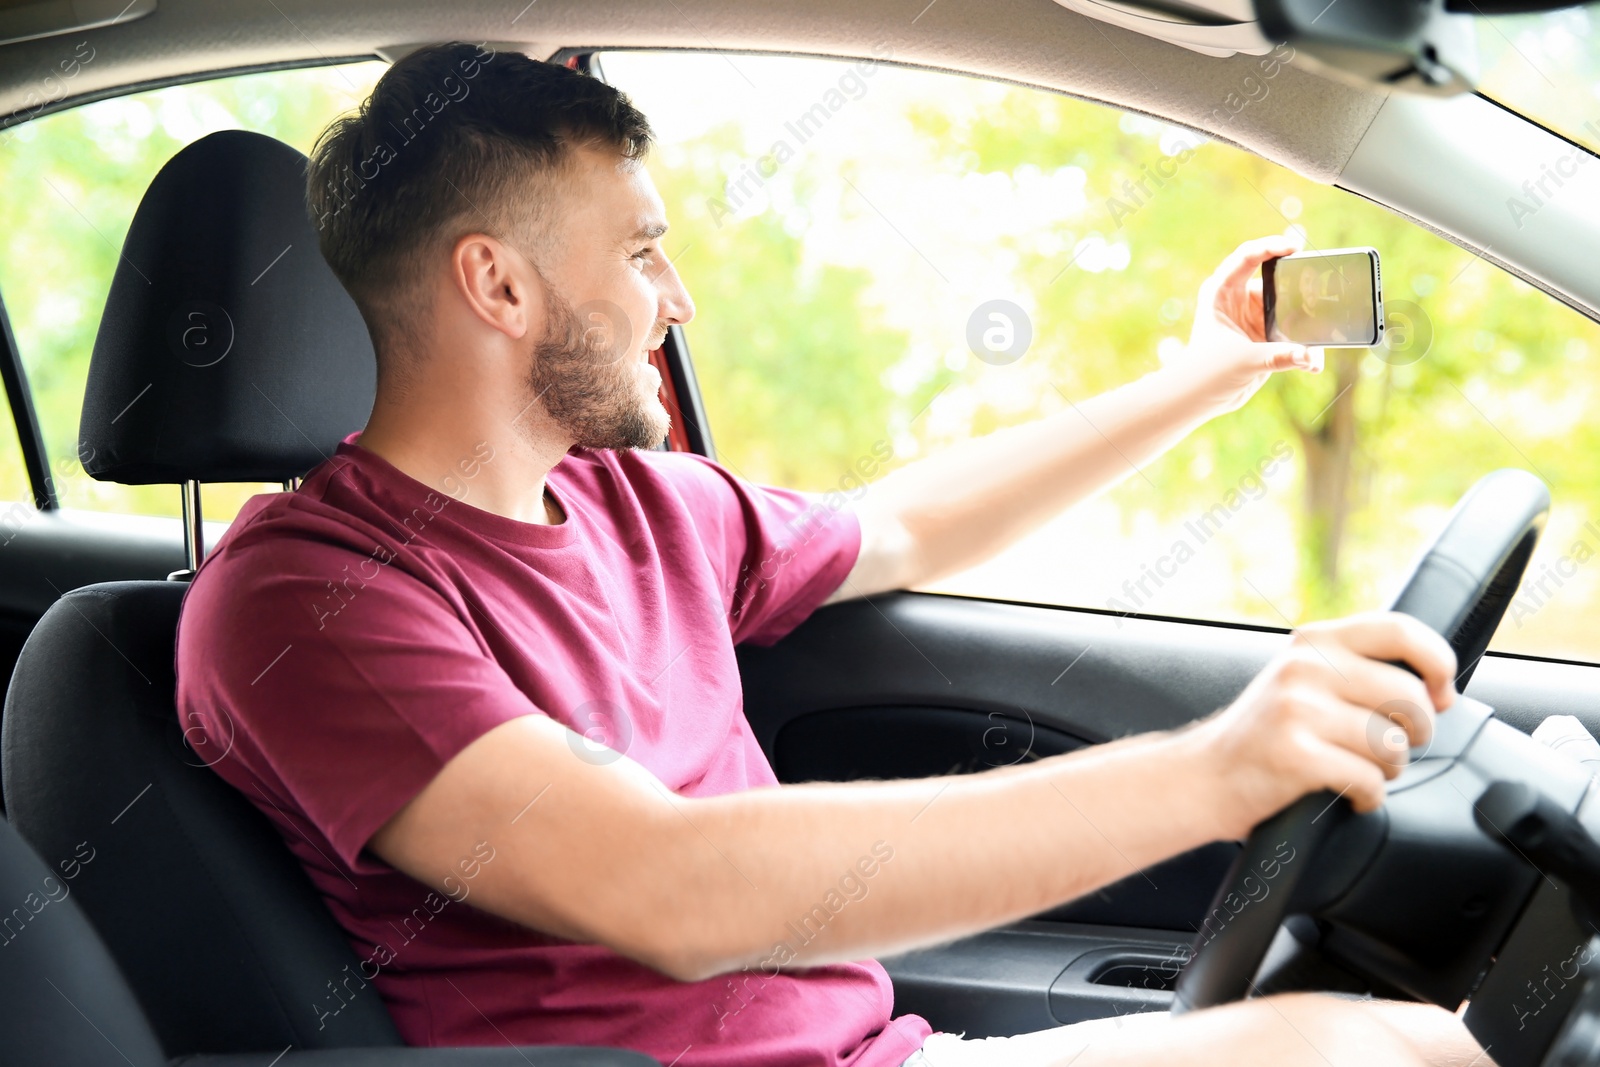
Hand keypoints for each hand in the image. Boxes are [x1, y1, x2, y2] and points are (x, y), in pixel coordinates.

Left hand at [1162, 234, 1324, 415]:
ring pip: (1289, 309)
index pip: (1247, 256)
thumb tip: (1310, 357)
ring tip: (1319, 336)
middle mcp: (1240, 299)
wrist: (1199, 398)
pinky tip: (1313, 362)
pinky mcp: (1266, 336)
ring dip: (1306, 323)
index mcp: (1221, 291)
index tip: (1294, 248)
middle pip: (1277, 281)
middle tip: (1321, 291)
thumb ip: (1279, 356)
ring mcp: (1254, 316)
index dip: (1271, 247)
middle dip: (1301, 288)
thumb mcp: (1243, 360)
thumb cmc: (1206, 372)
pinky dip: (1303, 346)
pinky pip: (1292, 333)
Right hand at [1186, 611, 1458, 839]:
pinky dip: (1367, 797)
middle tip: (1394, 747)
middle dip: (1418, 733)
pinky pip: (1369, 780)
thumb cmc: (1265, 734)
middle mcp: (1305, 666)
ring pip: (1394, 743)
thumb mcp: (1303, 680)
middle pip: (1410, 695)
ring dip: (1389, 769)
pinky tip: (1347, 794)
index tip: (1442, 694)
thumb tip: (1438, 687)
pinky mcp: (1294, 754)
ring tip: (1361, 770)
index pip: (1400, 630)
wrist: (1203, 776)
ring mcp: (1297, 708)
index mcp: (1314, 640)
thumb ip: (1357, 669)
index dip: (1438, 662)